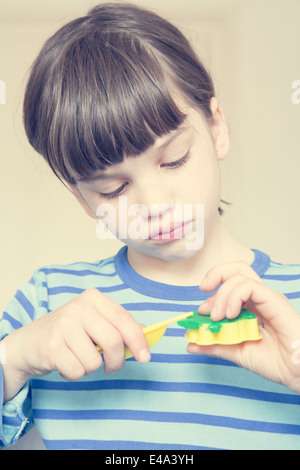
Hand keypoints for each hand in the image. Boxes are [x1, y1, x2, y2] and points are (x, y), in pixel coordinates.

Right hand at [2, 288, 149, 400]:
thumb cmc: (67, 333)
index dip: (138, 340)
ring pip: (95, 361)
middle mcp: (78, 307)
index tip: (145, 357)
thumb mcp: (93, 322)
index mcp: (92, 298)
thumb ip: (117, 325)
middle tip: (110, 367)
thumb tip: (145, 332)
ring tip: (77, 358)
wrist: (28, 343)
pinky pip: (78, 371)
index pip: (123, 319)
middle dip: (116, 362)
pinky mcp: (51, 346)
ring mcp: (63, 325)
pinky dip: (74, 374)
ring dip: (90, 368)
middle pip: (113, 342)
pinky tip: (65, 363)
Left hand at [188, 262, 299, 393]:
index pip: (228, 282)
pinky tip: (230, 315)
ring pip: (240, 275)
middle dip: (214, 275)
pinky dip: (233, 296)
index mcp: (250, 306)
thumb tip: (190, 343)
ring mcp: (267, 297)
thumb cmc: (274, 361)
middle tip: (204, 298)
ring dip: (222, 295)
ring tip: (218, 317)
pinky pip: (249, 285)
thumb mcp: (236, 352)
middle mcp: (258, 298)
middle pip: (236, 269)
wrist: (296, 372)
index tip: (199, 312)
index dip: (211, 293)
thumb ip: (214, 345)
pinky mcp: (274, 300)